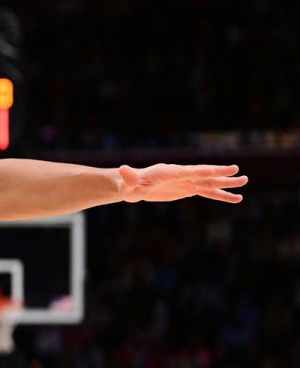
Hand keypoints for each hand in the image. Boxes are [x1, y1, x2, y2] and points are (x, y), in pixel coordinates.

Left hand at [118, 164, 246, 202]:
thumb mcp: (127, 184)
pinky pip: (207, 193)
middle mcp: (180, 175)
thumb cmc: (129, 185)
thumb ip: (129, 178)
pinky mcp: (188, 189)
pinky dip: (221, 195)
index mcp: (167, 172)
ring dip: (226, 183)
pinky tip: (236, 198)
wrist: (133, 186)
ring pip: (209, 183)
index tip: (212, 171)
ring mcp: (186, 182)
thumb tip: (122, 169)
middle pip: (202, 173)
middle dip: (218, 172)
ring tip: (244, 182)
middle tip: (237, 170)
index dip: (197, 171)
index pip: (185, 172)